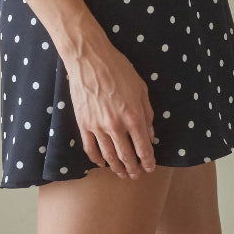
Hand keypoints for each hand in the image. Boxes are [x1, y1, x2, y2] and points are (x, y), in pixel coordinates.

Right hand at [65, 39, 155, 179]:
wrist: (89, 58)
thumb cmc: (118, 69)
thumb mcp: (141, 88)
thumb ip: (147, 113)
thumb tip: (150, 134)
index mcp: (133, 117)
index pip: (144, 148)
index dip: (148, 162)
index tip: (150, 168)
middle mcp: (116, 126)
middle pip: (127, 156)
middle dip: (134, 169)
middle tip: (136, 175)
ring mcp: (98, 126)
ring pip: (109, 156)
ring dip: (117, 168)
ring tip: (122, 174)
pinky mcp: (83, 123)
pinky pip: (90, 148)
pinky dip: (97, 159)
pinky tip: (102, 164)